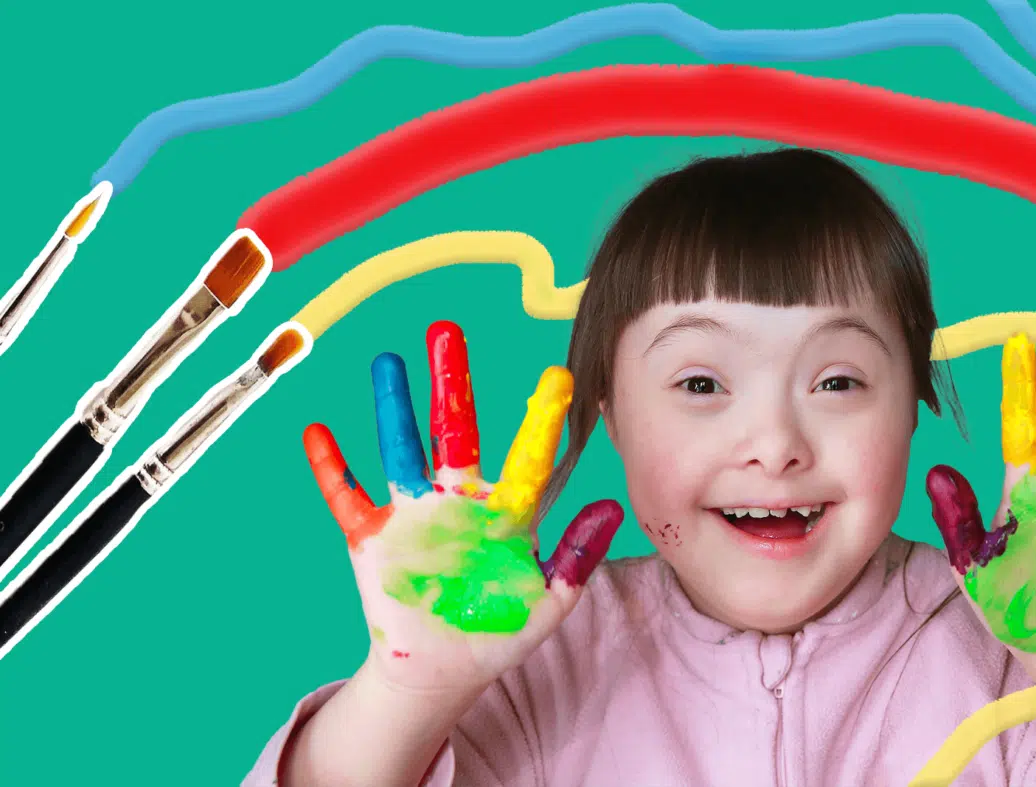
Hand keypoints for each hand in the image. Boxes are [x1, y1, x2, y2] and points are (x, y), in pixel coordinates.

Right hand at [303, 320, 623, 696]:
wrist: (443, 671)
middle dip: (451, 382)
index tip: (558, 376)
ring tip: (387, 361)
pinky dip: (331, 467)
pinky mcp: (371, 537)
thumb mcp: (548, 601)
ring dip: (392, 407)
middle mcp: (458, 499)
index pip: (527, 457)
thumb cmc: (499, 633)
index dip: (540, 419)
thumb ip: (576, 556)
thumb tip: (611, 509)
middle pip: (455, 430)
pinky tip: (317, 433)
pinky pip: (347, 497)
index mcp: (504, 512)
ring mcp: (412, 513)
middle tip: (446, 330)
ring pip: (400, 448)